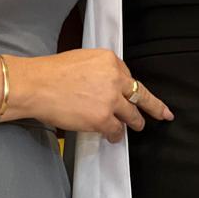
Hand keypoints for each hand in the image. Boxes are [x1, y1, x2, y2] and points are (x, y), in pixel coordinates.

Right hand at [16, 48, 172, 142]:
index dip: (129, 88)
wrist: (35, 85)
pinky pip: (116, 131)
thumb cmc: (50, 73)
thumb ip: (99, 71)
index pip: (128, 76)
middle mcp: (115, 78)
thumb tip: (106, 86)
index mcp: (110, 60)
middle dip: (154, 106)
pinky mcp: (103, 119)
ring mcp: (110, 100)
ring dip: (134, 123)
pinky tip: (113, 137)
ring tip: (136, 127)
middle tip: (163, 113)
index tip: (137, 93)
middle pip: (139, 94)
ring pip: (132, 115)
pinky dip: (115, 135)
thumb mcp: (82, 60)